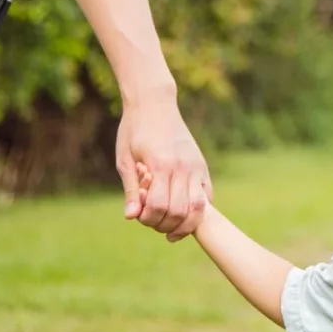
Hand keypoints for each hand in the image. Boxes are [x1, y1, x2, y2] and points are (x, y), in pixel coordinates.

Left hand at [118, 97, 210, 241]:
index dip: (148, 218)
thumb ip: (131, 190)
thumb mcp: (125, 160)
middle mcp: (182, 167)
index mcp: (160, 165)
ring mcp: (195, 167)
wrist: (155, 104)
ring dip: (184, 224)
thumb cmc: (134, 131)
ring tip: (171, 227)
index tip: (139, 215)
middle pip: (180, 211)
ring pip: (199, 208)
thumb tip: (131, 217)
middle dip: (165, 225)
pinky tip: (184, 214)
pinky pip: (208, 197)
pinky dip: (199, 212)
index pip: (159, 206)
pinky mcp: (202, 166)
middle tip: (153, 222)